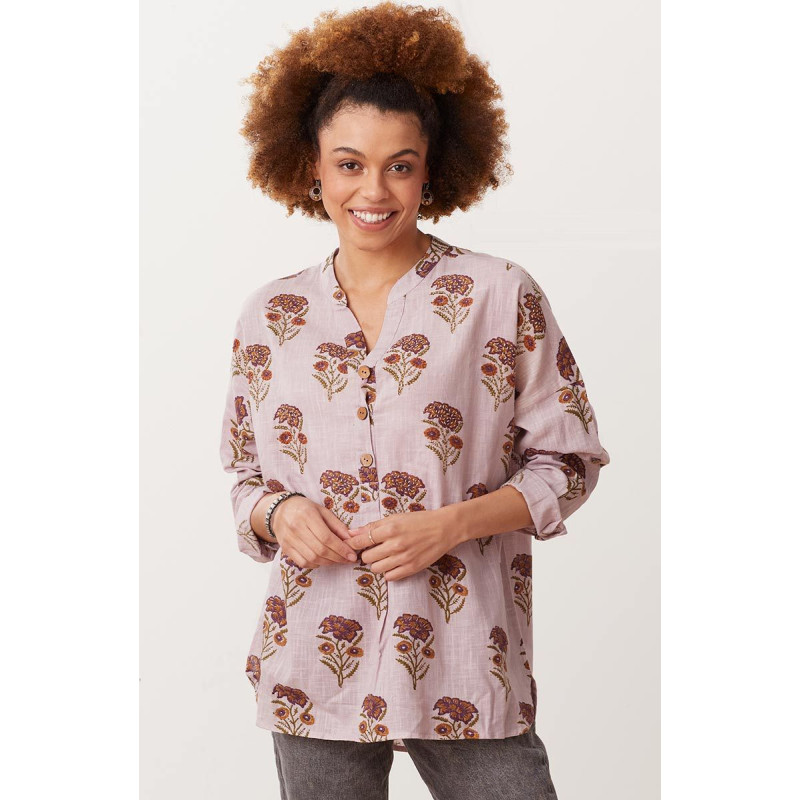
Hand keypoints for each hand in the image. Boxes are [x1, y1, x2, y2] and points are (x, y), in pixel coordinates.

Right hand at [271, 496, 358, 567]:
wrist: (280, 510)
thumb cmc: (305, 509)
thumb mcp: (322, 511)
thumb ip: (336, 525)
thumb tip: (350, 539)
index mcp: (308, 516)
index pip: (327, 537)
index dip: (341, 549)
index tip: (352, 555)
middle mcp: (296, 528)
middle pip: (320, 550)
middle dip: (337, 558)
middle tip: (347, 560)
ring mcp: (289, 540)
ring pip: (311, 558)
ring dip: (328, 562)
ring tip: (337, 560)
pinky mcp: (285, 548)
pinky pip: (302, 562)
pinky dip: (315, 564)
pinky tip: (322, 560)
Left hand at [346, 509, 462, 581]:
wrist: (444, 528)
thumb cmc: (419, 520)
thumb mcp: (396, 518)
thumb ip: (373, 526)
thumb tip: (352, 533)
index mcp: (390, 529)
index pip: (361, 541)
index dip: (354, 544)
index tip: (354, 545)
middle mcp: (395, 544)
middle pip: (366, 557)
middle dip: (367, 554)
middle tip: (373, 550)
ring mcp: (404, 558)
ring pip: (376, 569)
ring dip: (377, 563)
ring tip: (384, 557)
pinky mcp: (412, 568)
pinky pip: (389, 577)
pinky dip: (388, 572)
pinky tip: (393, 563)